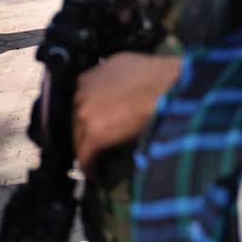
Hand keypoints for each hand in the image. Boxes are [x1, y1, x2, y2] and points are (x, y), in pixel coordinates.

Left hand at [73, 52, 182, 175]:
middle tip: (93, 148)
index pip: (80, 102)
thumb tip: (113, 90)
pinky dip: (90, 167)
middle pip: (76, 121)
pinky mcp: (94, 133)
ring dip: (86, 152)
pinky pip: (86, 155)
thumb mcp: (123, 66)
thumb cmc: (154, 76)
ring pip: (78, 139)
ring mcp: (85, 114)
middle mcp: (81, 94)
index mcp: (87, 79)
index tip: (92, 126)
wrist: (165, 88)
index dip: (87, 116)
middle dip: (84, 135)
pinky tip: (96, 176)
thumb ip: (109, 78)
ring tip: (94, 165)